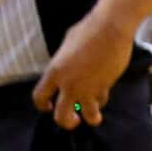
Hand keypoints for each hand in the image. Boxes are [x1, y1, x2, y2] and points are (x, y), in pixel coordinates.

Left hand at [33, 10, 135, 129]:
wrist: (112, 28)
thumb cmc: (88, 30)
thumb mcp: (66, 46)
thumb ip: (63, 61)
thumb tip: (66, 67)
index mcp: (55, 72)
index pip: (39, 97)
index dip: (42, 105)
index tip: (49, 107)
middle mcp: (69, 85)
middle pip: (61, 115)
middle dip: (66, 122)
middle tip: (73, 121)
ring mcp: (89, 87)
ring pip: (88, 114)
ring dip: (90, 118)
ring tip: (93, 119)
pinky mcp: (106, 85)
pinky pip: (102, 99)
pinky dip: (102, 100)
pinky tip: (103, 97)